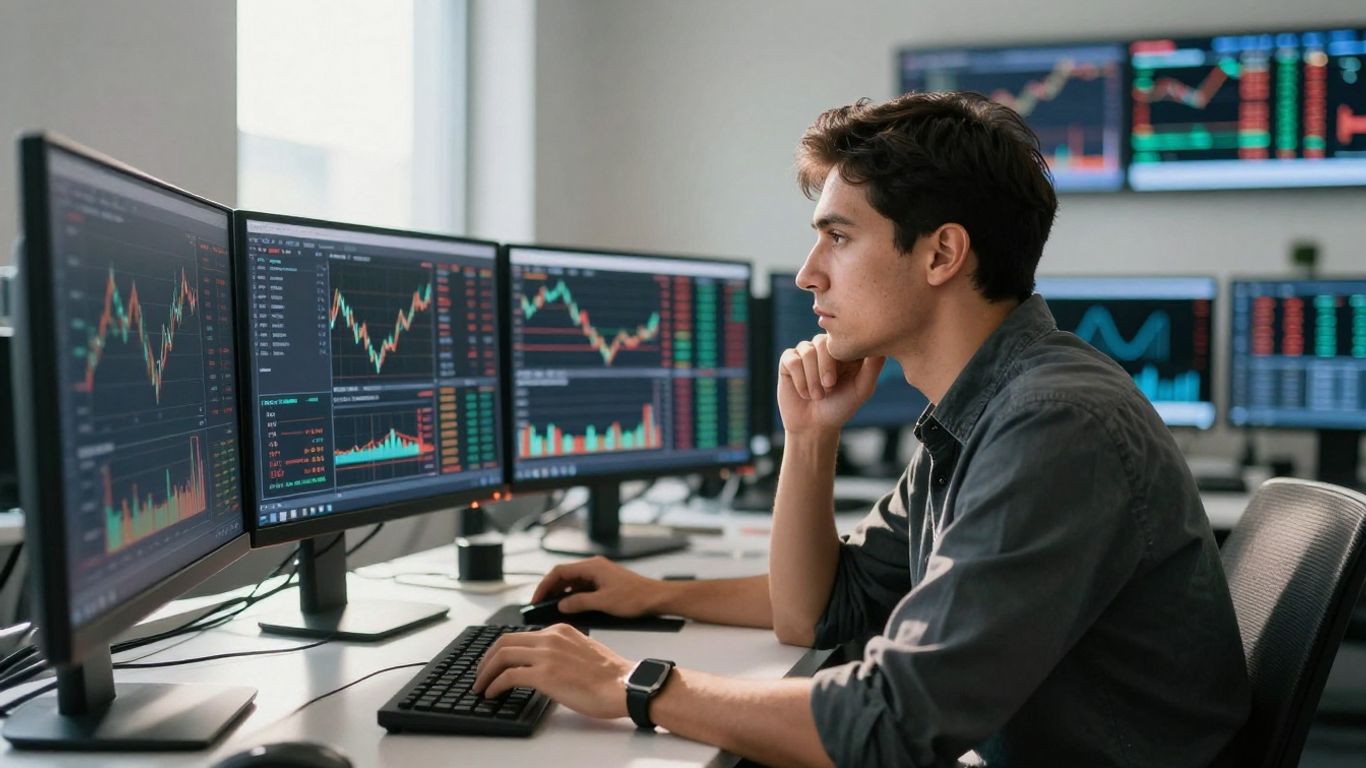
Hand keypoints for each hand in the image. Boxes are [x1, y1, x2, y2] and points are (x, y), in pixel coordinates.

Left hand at [473, 623, 632, 718]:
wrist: (624, 685)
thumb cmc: (611, 675)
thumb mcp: (583, 650)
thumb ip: (562, 650)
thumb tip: (545, 664)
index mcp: (560, 630)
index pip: (521, 635)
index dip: (502, 650)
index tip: (495, 662)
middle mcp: (550, 638)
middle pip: (504, 641)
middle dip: (487, 659)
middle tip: (481, 673)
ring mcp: (546, 655)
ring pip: (502, 656)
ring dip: (485, 672)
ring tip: (481, 686)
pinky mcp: (545, 674)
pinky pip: (509, 676)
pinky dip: (494, 684)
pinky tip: (492, 693)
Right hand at [530, 556, 664, 616]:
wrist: (657, 598)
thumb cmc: (636, 597)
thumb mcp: (603, 603)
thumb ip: (578, 603)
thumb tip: (561, 606)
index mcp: (592, 567)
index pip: (559, 572)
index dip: (545, 586)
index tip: (536, 599)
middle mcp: (594, 568)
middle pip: (565, 576)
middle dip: (551, 591)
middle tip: (541, 606)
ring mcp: (600, 575)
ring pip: (574, 583)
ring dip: (563, 596)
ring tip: (554, 611)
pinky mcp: (605, 584)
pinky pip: (583, 589)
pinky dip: (575, 598)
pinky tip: (572, 610)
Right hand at [777, 334, 883, 435]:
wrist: (814, 426)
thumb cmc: (841, 407)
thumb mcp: (862, 389)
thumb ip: (872, 367)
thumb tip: (882, 344)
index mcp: (844, 350)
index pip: (844, 338)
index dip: (843, 356)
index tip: (844, 379)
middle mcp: (824, 347)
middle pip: (823, 341)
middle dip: (825, 366)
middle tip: (829, 387)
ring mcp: (806, 352)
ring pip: (807, 351)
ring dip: (812, 378)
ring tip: (817, 396)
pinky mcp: (788, 360)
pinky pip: (792, 359)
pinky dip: (799, 379)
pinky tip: (804, 393)